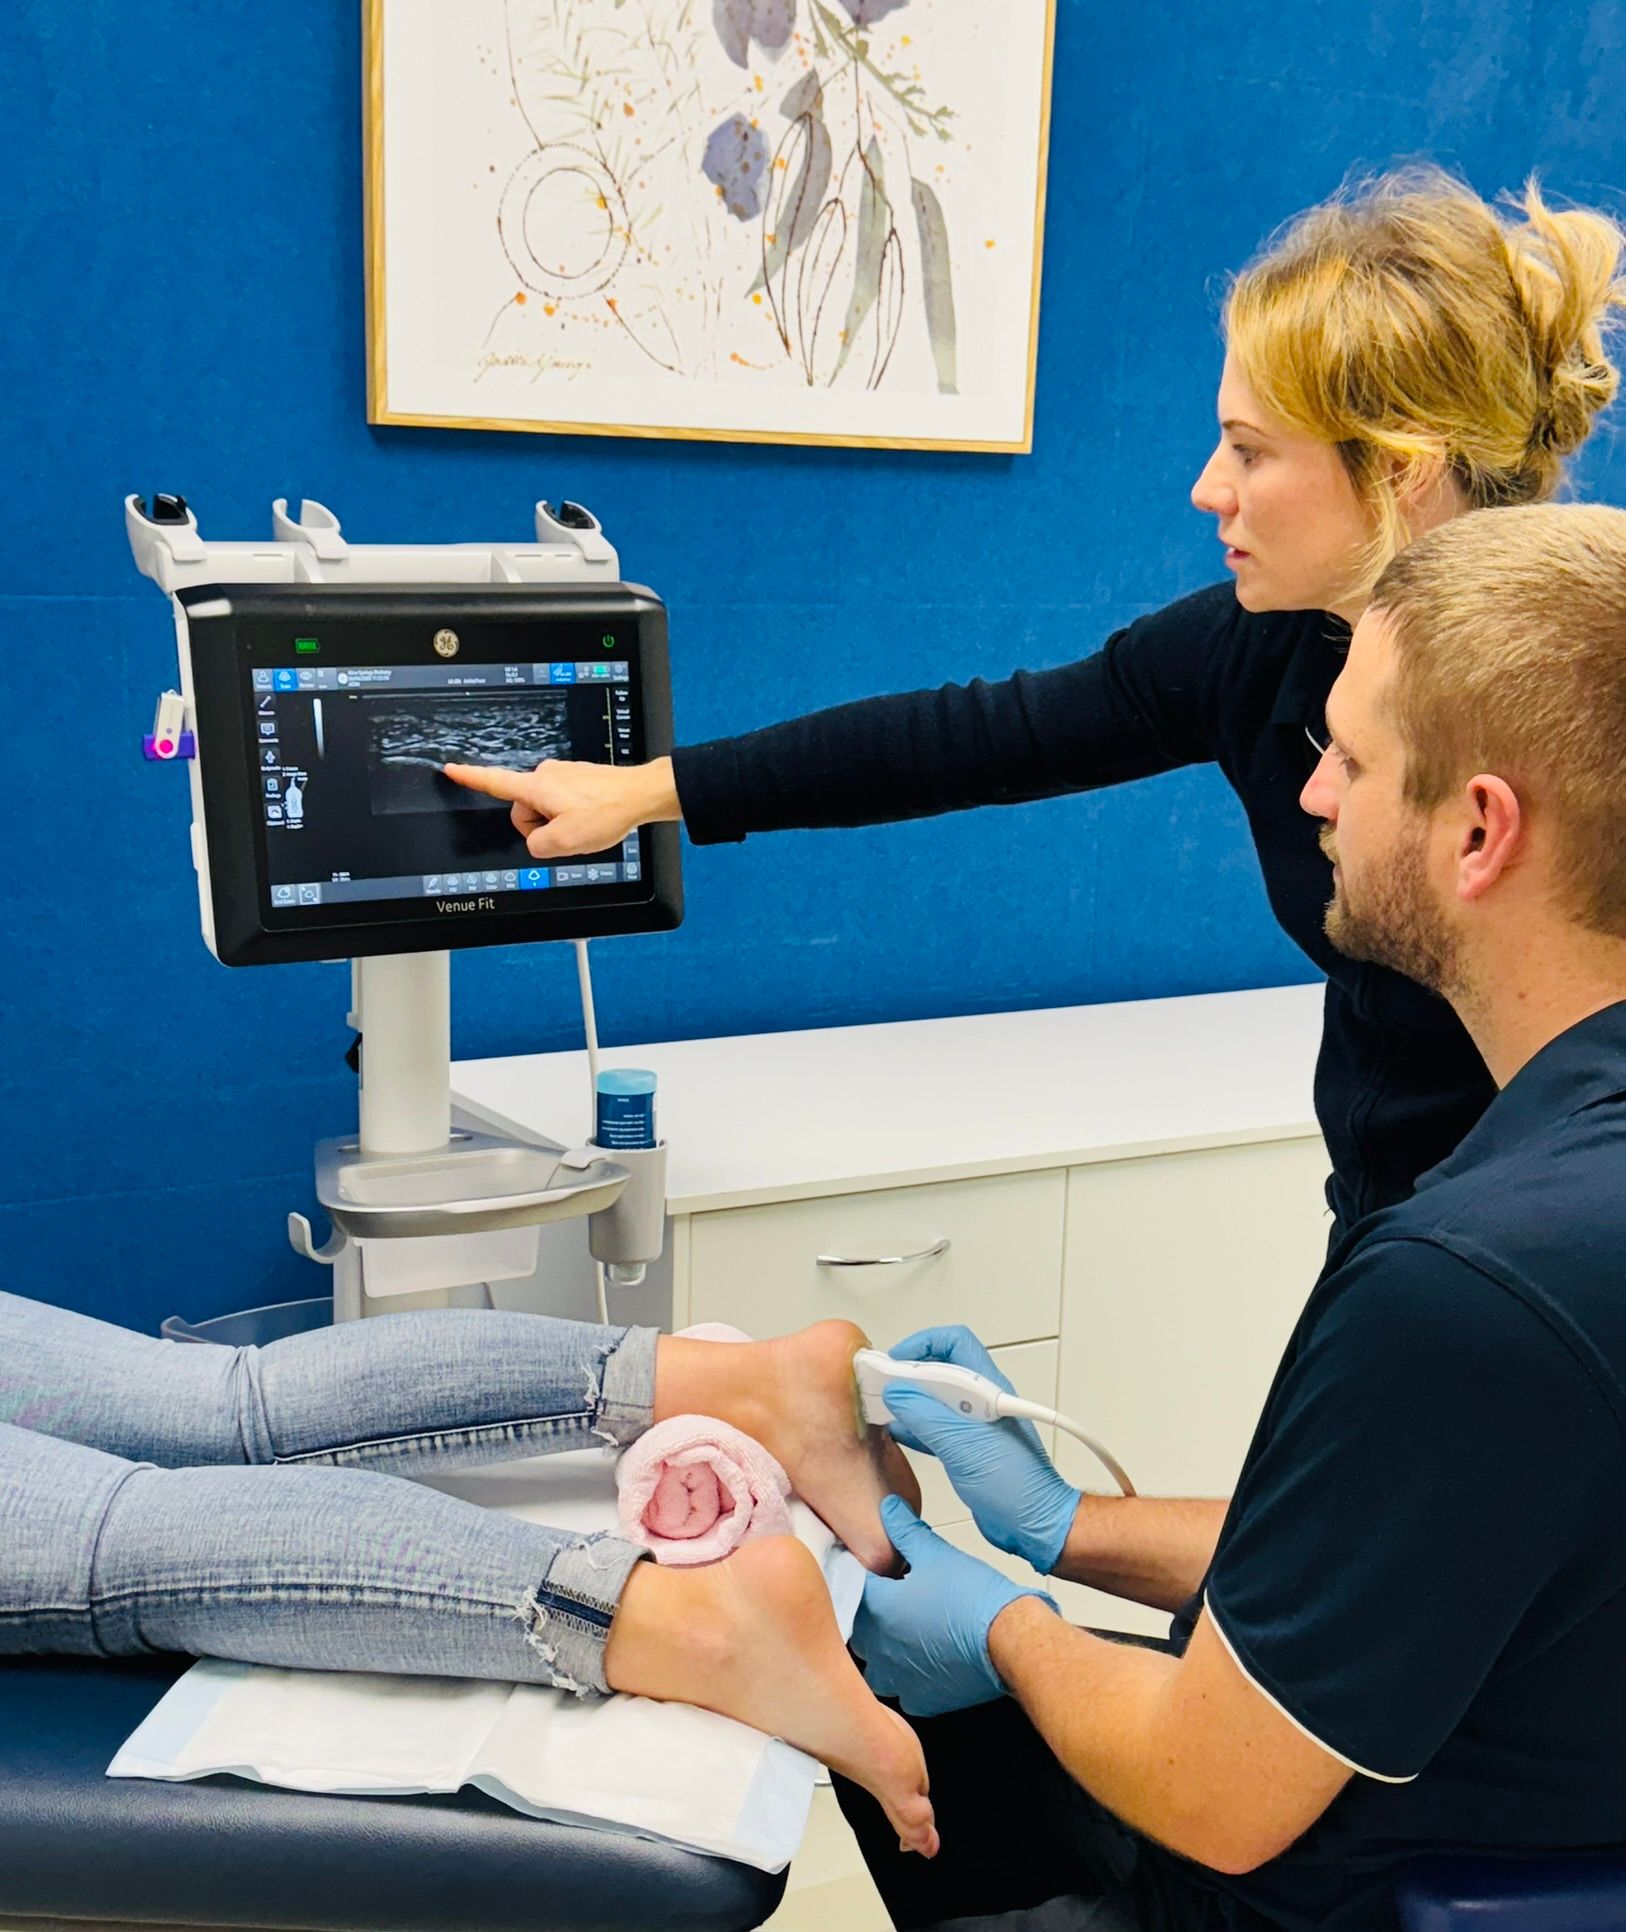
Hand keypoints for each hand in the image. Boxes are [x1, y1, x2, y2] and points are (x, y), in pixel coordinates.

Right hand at [440, 756, 678, 860]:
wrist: (640, 794)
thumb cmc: (606, 812)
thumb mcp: (565, 842)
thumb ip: (537, 845)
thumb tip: (537, 840)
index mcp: (536, 787)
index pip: (494, 782)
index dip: (470, 778)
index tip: (451, 769)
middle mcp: (546, 775)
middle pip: (525, 810)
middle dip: (541, 827)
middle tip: (569, 832)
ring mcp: (563, 775)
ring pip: (546, 809)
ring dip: (560, 823)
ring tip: (585, 823)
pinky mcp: (577, 779)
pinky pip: (563, 804)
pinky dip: (573, 815)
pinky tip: (592, 817)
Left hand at [852, 1496, 1056, 1717]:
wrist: (1010, 1640)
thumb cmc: (975, 1598)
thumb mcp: (936, 1553)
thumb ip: (905, 1530)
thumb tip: (889, 1509)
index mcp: (879, 1610)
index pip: (853, 1590)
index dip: (862, 1578)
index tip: (873, 1574)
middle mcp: (882, 1649)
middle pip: (859, 1630)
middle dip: (872, 1615)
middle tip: (894, 1601)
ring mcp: (900, 1679)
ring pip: (876, 1667)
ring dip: (885, 1652)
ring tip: (907, 1634)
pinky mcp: (923, 1700)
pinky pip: (903, 1691)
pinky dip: (909, 1679)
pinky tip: (926, 1662)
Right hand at [884, 1325, 1082, 1575]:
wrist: (1035, 1525)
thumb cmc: (1017, 1486)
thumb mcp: (964, 1446)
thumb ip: (927, 1416)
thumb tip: (896, 1393)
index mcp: (989, 1390)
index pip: (955, 1343)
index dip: (923, 1344)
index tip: (896, 1361)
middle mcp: (981, 1402)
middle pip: (940, 1369)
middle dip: (908, 1372)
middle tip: (881, 1384)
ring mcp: (974, 1426)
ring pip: (935, 1398)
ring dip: (908, 1399)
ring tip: (881, 1406)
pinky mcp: (966, 1449)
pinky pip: (934, 1426)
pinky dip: (912, 1425)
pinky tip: (894, 1432)